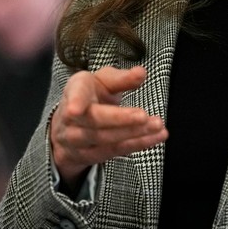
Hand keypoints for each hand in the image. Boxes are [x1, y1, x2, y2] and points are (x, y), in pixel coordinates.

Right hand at [50, 65, 166, 189]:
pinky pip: (114, 151)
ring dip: (133, 133)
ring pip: (104, 139)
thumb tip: (141, 73)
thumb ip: (120, 78)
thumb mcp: (103, 81)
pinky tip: (155, 137)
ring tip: (157, 125)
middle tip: (143, 115)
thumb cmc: (90, 96)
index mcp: (75, 91)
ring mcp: (77, 139)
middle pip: (94, 120)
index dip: (75, 101)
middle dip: (119, 119)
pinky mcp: (88, 155)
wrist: (70, 126)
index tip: (75, 109)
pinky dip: (138, 144)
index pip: (75, 94)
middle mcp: (70, 117)